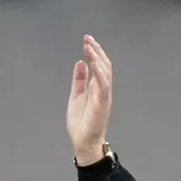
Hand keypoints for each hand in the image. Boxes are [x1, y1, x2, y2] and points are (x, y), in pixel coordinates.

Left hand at [67, 34, 112, 166]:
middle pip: (104, 64)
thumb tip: (80, 62)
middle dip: (96, 50)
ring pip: (105, 72)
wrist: (83, 143)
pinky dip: (99, 72)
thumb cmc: (81, 123)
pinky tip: (93, 62)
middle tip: (87, 38)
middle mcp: (103, 89)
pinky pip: (104, 85)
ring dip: (97, 57)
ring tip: (89, 46)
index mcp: (96, 87)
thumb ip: (79, 80)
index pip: (98, 65)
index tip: (86, 40)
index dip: (93, 51)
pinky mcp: (102, 103)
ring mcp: (104, 96)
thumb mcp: (76, 96)